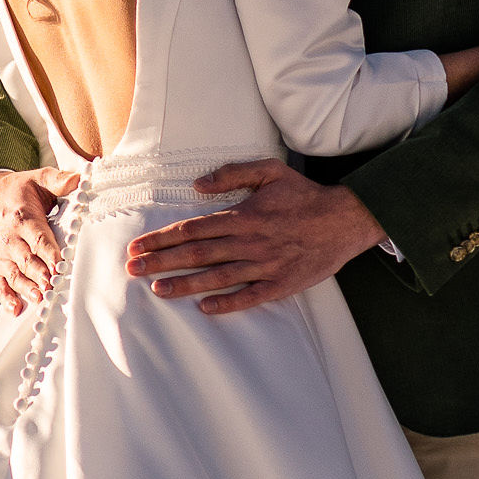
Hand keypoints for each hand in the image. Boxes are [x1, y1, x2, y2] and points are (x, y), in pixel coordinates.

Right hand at [0, 166, 80, 315]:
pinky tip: (15, 310)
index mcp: (22, 217)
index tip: (60, 265)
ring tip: (40, 299)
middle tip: (52, 286)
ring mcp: (1, 253)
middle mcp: (10, 237)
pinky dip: (5, 297)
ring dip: (26, 288)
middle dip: (39, 274)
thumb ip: (59, 179)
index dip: (49, 252)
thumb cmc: (18, 191)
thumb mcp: (37, 179)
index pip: (38, 237)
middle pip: (26, 259)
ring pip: (14, 273)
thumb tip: (80, 179)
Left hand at [124, 159, 383, 314]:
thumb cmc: (304, 195)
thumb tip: (197, 185)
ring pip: (217, 278)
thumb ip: (232, 173)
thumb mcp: (270, 170)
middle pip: (196, 254)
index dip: (161, 238)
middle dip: (161, 262)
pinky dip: (227, 304)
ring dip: (185, 285)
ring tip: (158, 290)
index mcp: (242, 215)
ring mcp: (265, 265)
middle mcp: (249, 242)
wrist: (345, 220)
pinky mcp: (281, 284)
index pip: (192, 229)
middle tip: (133, 270)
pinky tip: (204, 308)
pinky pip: (249, 297)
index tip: (138, 246)